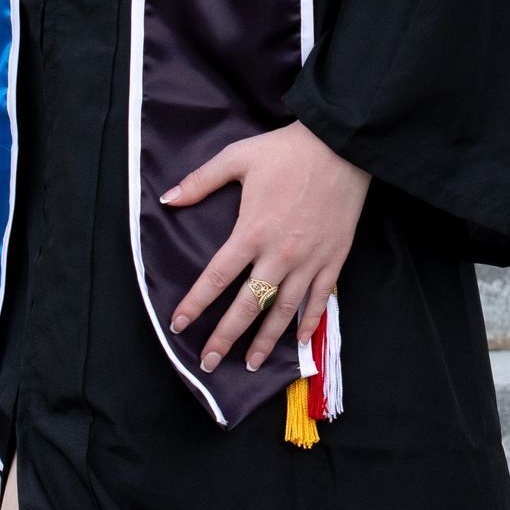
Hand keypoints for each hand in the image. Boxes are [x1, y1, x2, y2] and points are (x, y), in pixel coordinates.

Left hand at [161, 121, 368, 372]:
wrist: (342, 146)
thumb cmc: (287, 150)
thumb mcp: (238, 157)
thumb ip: (201, 181)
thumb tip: (167, 199)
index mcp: (252, 231)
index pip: (217, 277)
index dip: (195, 303)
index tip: (178, 325)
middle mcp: (279, 254)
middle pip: (249, 305)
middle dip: (226, 337)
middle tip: (209, 363)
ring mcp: (309, 260)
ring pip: (284, 311)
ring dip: (266, 340)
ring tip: (252, 364)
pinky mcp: (334, 259)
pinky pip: (321, 299)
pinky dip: (309, 322)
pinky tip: (298, 341)